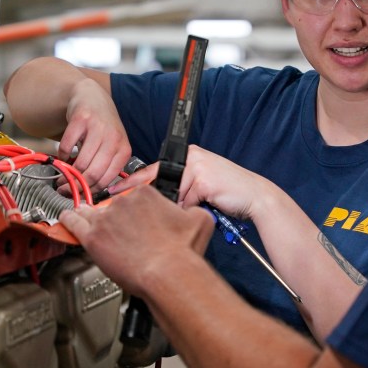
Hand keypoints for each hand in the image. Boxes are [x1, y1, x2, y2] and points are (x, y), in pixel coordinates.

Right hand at [57, 77, 131, 192]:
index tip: (78, 196)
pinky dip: (61, 155)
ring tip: (61, 176)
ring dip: (67, 173)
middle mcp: (114, 139)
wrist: (92, 97)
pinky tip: (63, 155)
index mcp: (124, 150)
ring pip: (80, 163)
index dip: (90, 191)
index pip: (107, 180)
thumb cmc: (102, 128)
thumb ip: (105, 167)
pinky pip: (67, 147)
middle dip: (76, 186)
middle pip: (93, 174)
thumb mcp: (112, 147)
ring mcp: (98, 128)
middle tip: (63, 189)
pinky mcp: (82, 119)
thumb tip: (90, 193)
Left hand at [60, 185, 214, 294]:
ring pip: (90, 212)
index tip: (135, 218)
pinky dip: (68, 221)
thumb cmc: (182, 251)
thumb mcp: (199, 220)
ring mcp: (105, 219)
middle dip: (116, 217)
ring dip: (88, 215)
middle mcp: (123, 202)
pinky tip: (65, 220)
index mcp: (145, 194)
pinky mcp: (92, 238)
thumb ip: (189, 210)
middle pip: (112, 205)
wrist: (168, 273)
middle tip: (122, 233)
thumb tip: (188, 212)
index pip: (133, 195)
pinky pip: (73, 224)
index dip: (135, 209)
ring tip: (85, 220)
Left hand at [115, 145, 270, 219]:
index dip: (132, 185)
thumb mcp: (199, 188)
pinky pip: (185, 201)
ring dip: (179, 208)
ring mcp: (196, 166)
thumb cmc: (228, 195)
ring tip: (193, 210)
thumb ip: (178, 189)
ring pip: (172, 195)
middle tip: (156, 211)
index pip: (153, 170)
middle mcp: (191, 156)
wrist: (255, 197)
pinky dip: (192, 210)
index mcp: (188, 156)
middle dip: (153, 202)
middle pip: (158, 182)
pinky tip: (204, 208)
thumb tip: (149, 204)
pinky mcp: (202, 179)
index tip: (112, 193)